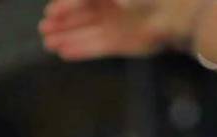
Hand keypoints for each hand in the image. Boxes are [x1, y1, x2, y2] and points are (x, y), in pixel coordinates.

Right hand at [39, 0, 209, 59]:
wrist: (172, 12)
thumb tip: (68, 1)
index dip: (65, 5)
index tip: (49, 13)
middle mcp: (111, 7)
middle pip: (81, 16)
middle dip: (62, 22)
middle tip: (44, 30)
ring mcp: (115, 26)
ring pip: (85, 32)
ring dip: (67, 37)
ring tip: (48, 43)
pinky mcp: (121, 44)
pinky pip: (95, 48)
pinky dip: (80, 50)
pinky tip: (64, 52)